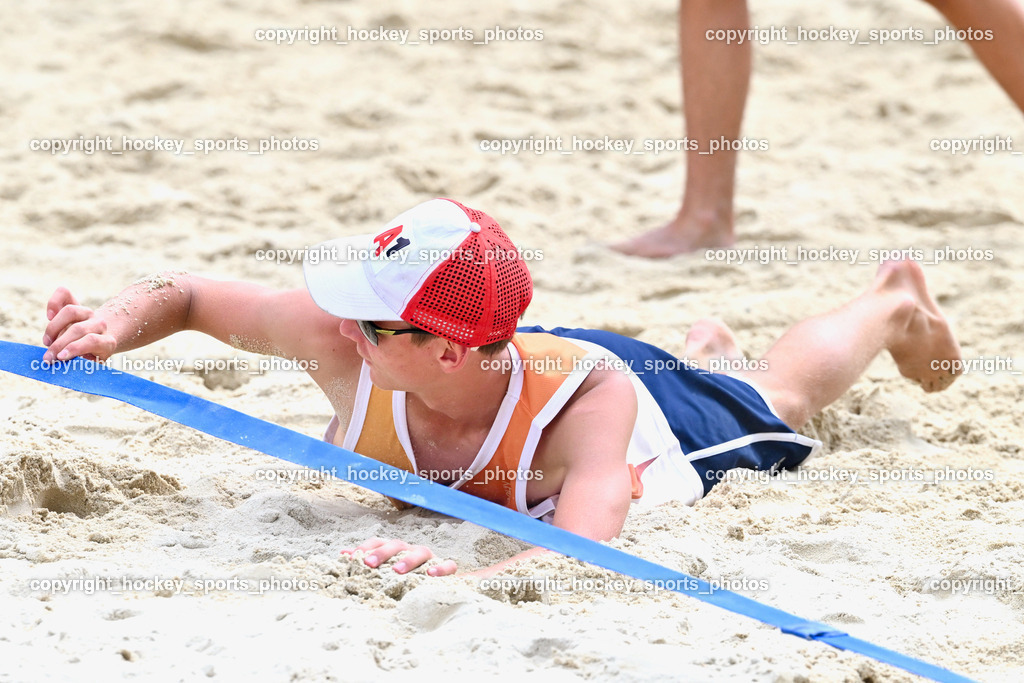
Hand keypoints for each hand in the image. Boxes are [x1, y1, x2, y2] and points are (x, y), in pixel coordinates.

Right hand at [42, 287, 116, 362]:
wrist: (101, 340)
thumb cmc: (90, 357)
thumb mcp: (90, 364)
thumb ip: (78, 363)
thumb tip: (60, 362)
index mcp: (107, 341)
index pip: (92, 341)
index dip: (75, 348)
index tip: (60, 358)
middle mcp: (100, 324)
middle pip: (78, 329)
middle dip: (59, 344)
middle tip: (48, 357)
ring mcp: (88, 313)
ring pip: (70, 312)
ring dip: (53, 328)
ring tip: (47, 342)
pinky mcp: (77, 302)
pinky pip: (63, 293)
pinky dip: (53, 302)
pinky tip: (49, 315)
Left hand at [341, 537, 457, 576]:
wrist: (442, 588)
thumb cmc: (408, 582)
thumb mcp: (387, 576)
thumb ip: (368, 565)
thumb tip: (342, 557)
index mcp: (396, 552)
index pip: (379, 542)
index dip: (365, 547)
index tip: (350, 557)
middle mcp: (411, 551)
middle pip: (397, 544)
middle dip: (382, 552)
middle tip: (369, 564)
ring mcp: (430, 558)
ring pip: (421, 551)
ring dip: (408, 559)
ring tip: (397, 571)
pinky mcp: (448, 570)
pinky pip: (448, 565)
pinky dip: (441, 568)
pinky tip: (431, 575)